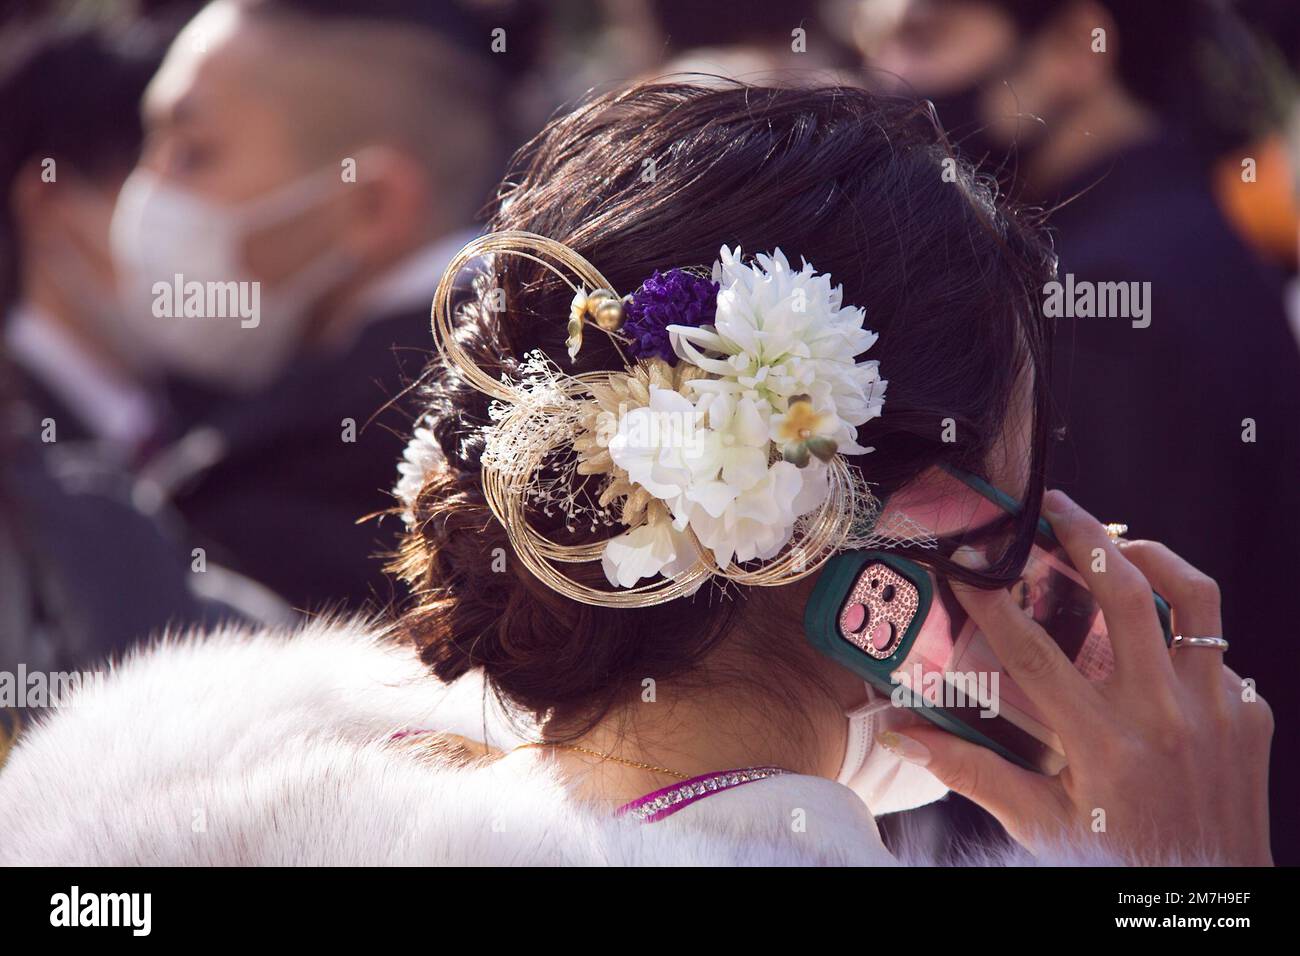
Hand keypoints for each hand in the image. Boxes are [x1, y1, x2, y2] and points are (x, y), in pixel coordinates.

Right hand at [886, 489, 1273, 864]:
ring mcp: (1217, 712)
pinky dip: (1186, 638)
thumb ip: (971, 771)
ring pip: (1196, 602)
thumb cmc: (1120, 864)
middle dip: (1084, 537)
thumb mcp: (1038, 822)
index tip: (968, 563)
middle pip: (1125, 594)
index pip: (1035, 652)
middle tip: (1053, 509)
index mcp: (1105, 744)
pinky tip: (1158, 646)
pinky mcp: (1251, 718)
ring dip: (1155, 559)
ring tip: (1122, 545)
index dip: (994, 600)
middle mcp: (1165, 717)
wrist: (1207, 906)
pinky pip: (1222, 654)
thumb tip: (904, 734)